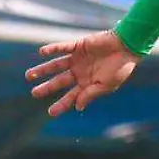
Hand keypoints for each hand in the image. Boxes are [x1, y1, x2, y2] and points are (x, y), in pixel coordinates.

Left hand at [26, 30, 140, 116]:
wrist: (128, 46)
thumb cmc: (120, 68)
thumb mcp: (106, 85)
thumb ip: (90, 94)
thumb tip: (77, 107)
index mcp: (88, 84)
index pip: (71, 96)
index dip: (62, 104)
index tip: (51, 113)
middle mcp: (81, 72)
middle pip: (60, 81)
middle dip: (47, 87)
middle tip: (34, 93)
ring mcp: (79, 59)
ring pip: (57, 65)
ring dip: (44, 69)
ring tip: (29, 75)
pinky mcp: (79, 46)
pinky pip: (63, 47)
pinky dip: (53, 49)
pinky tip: (42, 52)